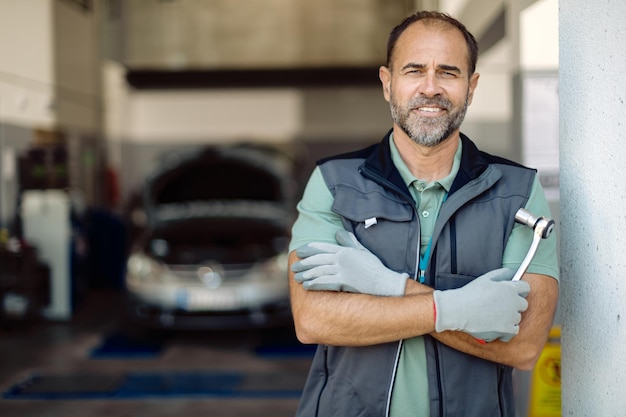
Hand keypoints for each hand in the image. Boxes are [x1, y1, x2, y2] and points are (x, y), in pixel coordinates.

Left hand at [291, 230, 408, 295]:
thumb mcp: (362, 250)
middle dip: (303, 263)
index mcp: (345, 250)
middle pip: (317, 259)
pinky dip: (314, 284)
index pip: (322, 247)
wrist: (384, 282)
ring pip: (319, 270)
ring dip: (306, 274)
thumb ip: (348, 241)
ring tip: (296, 277)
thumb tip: (338, 232)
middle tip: (293, 266)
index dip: (308, 249)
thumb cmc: (373, 267)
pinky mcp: (344, 282)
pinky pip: (325, 282)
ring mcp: (343, 270)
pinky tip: (306, 286)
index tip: (298, 251)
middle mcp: (342, 258)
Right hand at [432, 268, 529, 341]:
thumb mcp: (485, 278)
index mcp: (509, 288)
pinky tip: (496, 325)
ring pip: (517, 318)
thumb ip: (501, 274)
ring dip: (509, 317)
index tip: (514, 293)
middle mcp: (513, 302)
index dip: (519, 290)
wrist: (458, 310)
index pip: (525, 287)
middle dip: (514, 304)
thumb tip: (511, 273)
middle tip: (501, 306)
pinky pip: (514, 330)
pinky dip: (506, 329)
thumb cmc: (469, 294)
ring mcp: (511, 317)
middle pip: (523, 304)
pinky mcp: (507, 330)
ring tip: (494, 316)